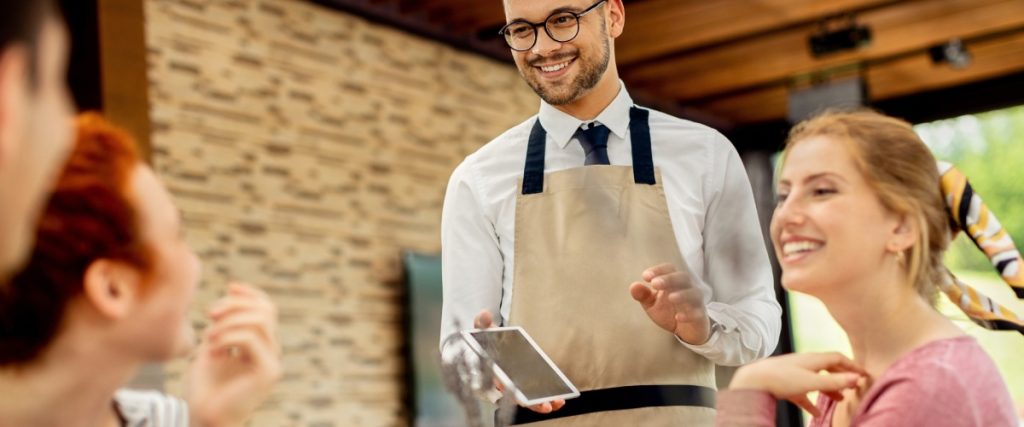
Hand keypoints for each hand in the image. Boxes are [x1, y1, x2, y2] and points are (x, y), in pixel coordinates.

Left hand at [187, 283, 281, 426]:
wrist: (202, 418)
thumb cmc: (204, 387)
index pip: (267, 307)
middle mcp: (272, 351)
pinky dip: (227, 337)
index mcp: (261, 344)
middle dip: (235, 305)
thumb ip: (224, 323)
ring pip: (259, 320)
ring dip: (228, 322)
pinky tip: (212, 350)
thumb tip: (232, 291)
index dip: (250, 293)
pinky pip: (250, 339)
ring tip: (208, 337)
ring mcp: (273, 362)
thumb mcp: (212, 345)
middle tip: (208, 313)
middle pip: (265, 309)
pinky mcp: (267, 372)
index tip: (229, 287)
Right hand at [474, 310, 564, 413]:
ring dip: (542, 404)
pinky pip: (536, 395)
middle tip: (545, 405)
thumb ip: (482, 323)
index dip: (510, 391)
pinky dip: (547, 398)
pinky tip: (559, 399)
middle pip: (517, 398)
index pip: (500, 384)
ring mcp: (516, 385)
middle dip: (531, 403)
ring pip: (528, 400)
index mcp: (492, 372)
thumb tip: (484, 315)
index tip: (519, 396)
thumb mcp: (484, 329)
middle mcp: (504, 383)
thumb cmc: (488, 340)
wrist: (494, 343)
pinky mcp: (527, 385)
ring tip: (558, 402)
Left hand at [629, 263, 709, 343]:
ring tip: (670, 298)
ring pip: (694, 293)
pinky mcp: (700, 316)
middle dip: (669, 279)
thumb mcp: (652, 304)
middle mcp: (686, 288)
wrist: (686, 330)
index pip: (669, 269)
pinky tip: (678, 317)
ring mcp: (695, 302)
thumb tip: (633, 286)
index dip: (658, 270)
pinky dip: (689, 314)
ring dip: (682, 294)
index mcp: (673, 282)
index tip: (645, 276)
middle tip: (655, 284)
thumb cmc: (668, 311)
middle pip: (683, 277)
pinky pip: (698, 313)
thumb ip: (643, 295)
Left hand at [729, 352, 867, 416]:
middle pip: (827, 368)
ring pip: (816, 380)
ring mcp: (793, 373)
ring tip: (840, 400)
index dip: (852, 366)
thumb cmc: (780, 378)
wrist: (751, 381)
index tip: (864, 375)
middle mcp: (803, 363)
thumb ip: (834, 381)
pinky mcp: (784, 385)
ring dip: (829, 389)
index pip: (837, 358)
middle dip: (842, 377)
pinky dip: (811, 401)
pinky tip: (816, 413)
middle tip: (854, 387)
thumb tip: (856, 379)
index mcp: (812, 359)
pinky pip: (802, 392)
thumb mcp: (811, 381)